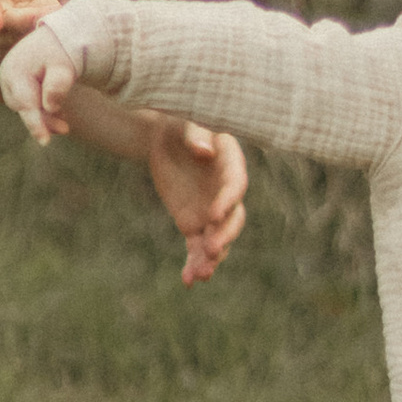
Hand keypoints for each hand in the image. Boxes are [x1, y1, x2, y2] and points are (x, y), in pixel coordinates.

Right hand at [0, 0, 58, 49]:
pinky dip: (56, 38)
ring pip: (27, 44)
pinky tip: (69, 24)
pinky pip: (43, 48)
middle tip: (52, 11)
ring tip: (63, 16)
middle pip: (9, 32)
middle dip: (30, 23)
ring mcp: (6, 42)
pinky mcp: (29, 48)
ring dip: (45, 32)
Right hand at [0, 18, 80, 140]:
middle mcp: (5, 75)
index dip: (36, 124)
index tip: (45, 142)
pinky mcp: (14, 84)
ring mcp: (7, 79)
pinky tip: (59, 113)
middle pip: (23, 108)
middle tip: (65, 128)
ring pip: (24, 107)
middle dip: (43, 120)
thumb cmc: (62, 51)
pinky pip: (26, 103)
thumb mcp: (64, 67)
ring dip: (43, 116)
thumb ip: (58, 86)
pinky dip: (41, 109)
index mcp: (15, 70)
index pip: (25, 104)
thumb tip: (50, 107)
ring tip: (64, 120)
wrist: (58, 36)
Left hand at [147, 117, 247, 285]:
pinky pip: (197, 248)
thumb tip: (204, 151)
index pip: (235, 185)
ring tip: (201, 275)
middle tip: (211, 250)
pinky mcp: (195, 224)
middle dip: (224, 236)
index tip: (213, 214)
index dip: (227, 200)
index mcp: (231, 163)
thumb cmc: (179, 122)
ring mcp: (212, 211)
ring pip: (217, 240)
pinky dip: (193, 264)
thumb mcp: (184, 121)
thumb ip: (195, 134)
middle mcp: (226, 192)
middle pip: (233, 219)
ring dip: (211, 259)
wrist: (165, 139)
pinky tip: (188, 281)